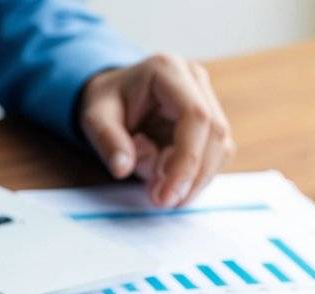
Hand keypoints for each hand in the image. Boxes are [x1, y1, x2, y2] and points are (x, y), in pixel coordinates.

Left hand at [78, 53, 234, 206]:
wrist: (114, 94)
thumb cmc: (106, 103)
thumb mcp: (94, 118)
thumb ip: (108, 141)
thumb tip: (123, 168)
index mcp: (167, 70)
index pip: (195, 116)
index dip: (187, 160)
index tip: (168, 195)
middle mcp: (195, 79)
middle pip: (215, 133)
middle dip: (192, 176)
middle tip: (164, 202)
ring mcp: (207, 97)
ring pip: (220, 147)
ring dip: (195, 179)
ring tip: (159, 191)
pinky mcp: (211, 120)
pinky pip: (215, 154)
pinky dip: (195, 175)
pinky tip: (169, 182)